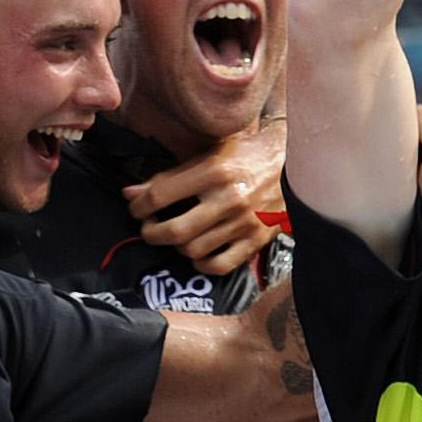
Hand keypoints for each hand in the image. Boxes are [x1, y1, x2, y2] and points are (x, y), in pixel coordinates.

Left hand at [124, 121, 285, 272]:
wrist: (292, 163)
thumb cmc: (244, 155)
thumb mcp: (207, 156)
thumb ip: (169, 177)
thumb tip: (130, 193)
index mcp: (214, 171)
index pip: (160, 196)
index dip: (139, 206)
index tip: (137, 208)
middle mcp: (229, 198)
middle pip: (174, 231)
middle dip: (151, 233)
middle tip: (148, 228)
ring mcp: (244, 223)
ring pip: (193, 250)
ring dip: (176, 247)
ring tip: (174, 236)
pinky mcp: (256, 240)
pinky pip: (219, 265)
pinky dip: (201, 264)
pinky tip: (197, 252)